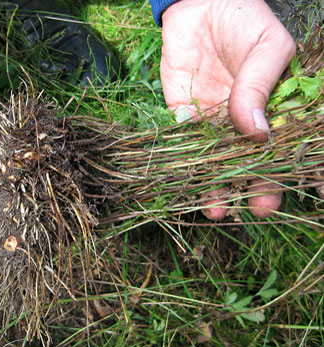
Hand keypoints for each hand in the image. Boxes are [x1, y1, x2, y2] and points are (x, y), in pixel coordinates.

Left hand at [160, 0, 295, 218]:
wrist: (201, 4)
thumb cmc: (245, 20)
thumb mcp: (265, 49)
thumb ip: (258, 88)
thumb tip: (256, 132)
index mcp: (273, 108)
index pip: (281, 148)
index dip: (281, 175)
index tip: (277, 198)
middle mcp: (244, 121)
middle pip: (248, 163)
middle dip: (249, 189)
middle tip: (248, 209)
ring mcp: (215, 121)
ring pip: (215, 162)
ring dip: (213, 187)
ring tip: (214, 208)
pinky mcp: (185, 115)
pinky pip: (184, 144)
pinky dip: (183, 164)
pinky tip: (184, 181)